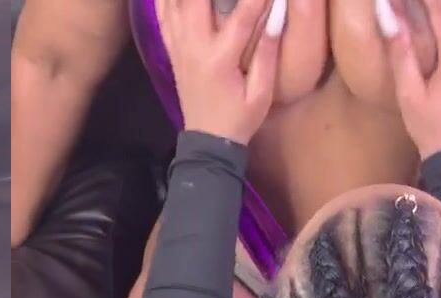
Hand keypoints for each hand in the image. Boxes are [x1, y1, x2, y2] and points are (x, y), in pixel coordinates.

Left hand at [157, 0, 285, 143]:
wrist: (207, 141)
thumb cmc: (239, 119)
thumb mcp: (261, 94)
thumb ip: (267, 55)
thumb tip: (277, 18)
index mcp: (220, 59)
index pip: (243, 15)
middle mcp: (194, 47)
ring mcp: (179, 46)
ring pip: (174, 2)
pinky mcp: (172, 49)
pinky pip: (163, 14)